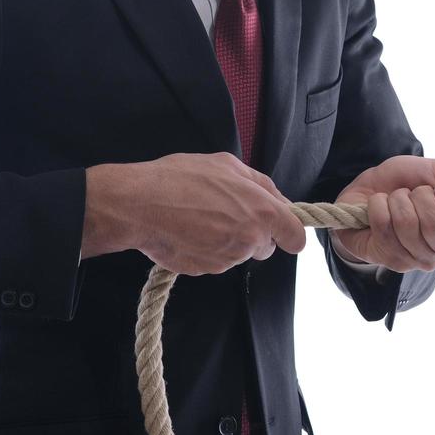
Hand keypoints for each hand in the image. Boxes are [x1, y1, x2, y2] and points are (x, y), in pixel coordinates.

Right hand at [83, 152, 306, 274]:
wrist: (140, 205)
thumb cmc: (180, 179)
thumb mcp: (227, 164)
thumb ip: (260, 183)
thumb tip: (276, 198)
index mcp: (263, 211)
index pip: (295, 236)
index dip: (290, 234)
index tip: (286, 234)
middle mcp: (250, 239)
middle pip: (265, 247)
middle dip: (253, 236)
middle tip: (228, 215)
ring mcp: (228, 258)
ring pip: (238, 254)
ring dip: (227, 242)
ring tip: (200, 219)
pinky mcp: (206, 270)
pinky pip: (215, 262)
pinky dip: (206, 251)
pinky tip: (188, 232)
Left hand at [331, 156, 434, 271]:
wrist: (374, 186)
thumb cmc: (413, 181)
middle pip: (434, 225)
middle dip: (420, 195)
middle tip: (415, 192)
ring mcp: (418, 261)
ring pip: (406, 224)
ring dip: (398, 199)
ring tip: (398, 199)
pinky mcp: (391, 260)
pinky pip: (383, 225)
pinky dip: (378, 204)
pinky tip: (381, 207)